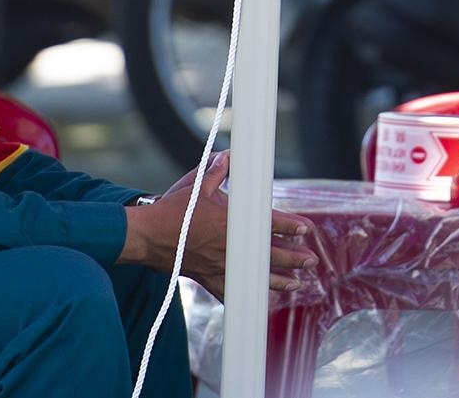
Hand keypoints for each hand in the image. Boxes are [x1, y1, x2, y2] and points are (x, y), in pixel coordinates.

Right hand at [119, 153, 314, 295]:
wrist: (146, 236)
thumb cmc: (172, 210)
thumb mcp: (196, 185)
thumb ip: (215, 171)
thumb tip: (227, 156)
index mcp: (230, 223)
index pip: (268, 225)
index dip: (290, 226)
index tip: (306, 229)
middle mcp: (229, 247)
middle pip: (268, 255)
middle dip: (293, 258)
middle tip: (311, 261)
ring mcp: (219, 265)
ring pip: (254, 276)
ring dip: (277, 280)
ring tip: (296, 284)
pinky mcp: (206, 277)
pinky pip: (230, 290)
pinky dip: (244, 294)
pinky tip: (258, 301)